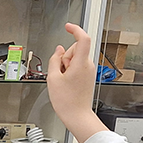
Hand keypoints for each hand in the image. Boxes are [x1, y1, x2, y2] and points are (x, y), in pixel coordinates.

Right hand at [47, 23, 106, 142]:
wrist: (77, 115)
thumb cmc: (67, 101)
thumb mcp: (53, 78)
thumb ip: (55, 60)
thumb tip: (58, 50)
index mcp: (80, 64)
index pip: (82, 39)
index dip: (75, 29)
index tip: (68, 27)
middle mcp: (88, 65)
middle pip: (75, 49)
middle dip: (64, 56)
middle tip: (59, 72)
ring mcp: (89, 71)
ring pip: (75, 58)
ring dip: (66, 65)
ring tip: (62, 80)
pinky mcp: (88, 76)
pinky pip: (77, 66)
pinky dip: (70, 70)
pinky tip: (66, 83)